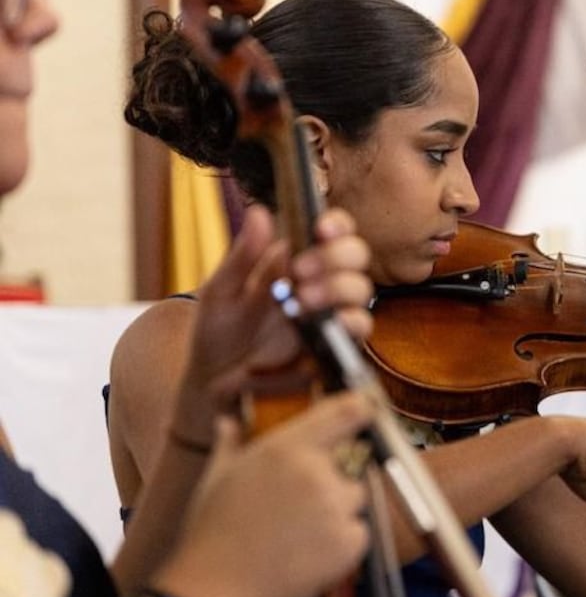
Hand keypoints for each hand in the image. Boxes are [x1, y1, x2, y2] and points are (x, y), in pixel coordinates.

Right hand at [148, 391, 374, 596]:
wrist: (214, 592)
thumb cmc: (212, 534)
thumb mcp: (217, 479)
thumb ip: (231, 444)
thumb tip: (227, 423)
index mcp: (286, 449)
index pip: (344, 411)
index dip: (362, 405)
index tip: (369, 406)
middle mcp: (316, 473)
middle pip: (352, 460)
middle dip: (334, 475)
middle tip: (301, 501)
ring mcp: (335, 508)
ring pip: (356, 497)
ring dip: (338, 509)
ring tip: (299, 530)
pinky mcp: (349, 543)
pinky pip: (359, 532)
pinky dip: (342, 541)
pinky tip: (308, 551)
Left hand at [173, 205, 372, 440]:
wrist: (213, 384)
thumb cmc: (218, 333)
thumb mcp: (221, 292)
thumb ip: (242, 257)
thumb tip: (259, 212)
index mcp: (297, 261)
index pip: (333, 231)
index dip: (337, 224)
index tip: (320, 228)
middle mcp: (321, 284)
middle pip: (356, 255)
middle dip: (334, 257)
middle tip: (300, 270)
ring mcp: (331, 315)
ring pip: (361, 290)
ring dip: (339, 288)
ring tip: (301, 299)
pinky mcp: (336, 345)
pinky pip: (360, 328)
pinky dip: (348, 321)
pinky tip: (325, 322)